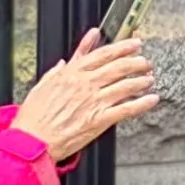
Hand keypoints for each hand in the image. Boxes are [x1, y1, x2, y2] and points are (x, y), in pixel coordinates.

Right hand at [11, 29, 158, 162]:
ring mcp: (94, 101)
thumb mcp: (43, 85)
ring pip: (125, 85)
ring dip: (141, 80)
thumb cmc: (34, 117)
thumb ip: (58, 71)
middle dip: (136, 62)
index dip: (122, 47)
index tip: (134, 44)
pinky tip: (152, 99)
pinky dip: (142, 103)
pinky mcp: (100, 120)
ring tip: (150, 79)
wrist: (33, 140)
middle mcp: (85, 84)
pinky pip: (126, 108)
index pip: (102, 54)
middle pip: (118, 67)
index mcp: (72, 73)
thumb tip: (67, 61)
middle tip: (145, 62)